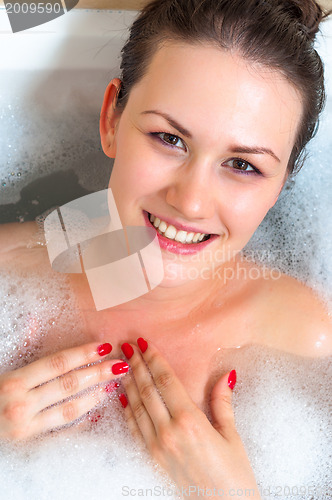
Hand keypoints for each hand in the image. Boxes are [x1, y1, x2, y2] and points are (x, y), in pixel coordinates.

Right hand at [0, 342, 128, 440]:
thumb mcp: (0, 368)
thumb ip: (20, 346)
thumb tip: (35, 321)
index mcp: (13, 383)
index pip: (56, 364)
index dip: (82, 354)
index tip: (104, 345)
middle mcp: (21, 406)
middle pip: (69, 385)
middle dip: (97, 373)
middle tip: (120, 364)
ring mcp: (27, 429)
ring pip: (70, 410)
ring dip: (96, 396)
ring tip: (114, 384)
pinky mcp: (31, 446)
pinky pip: (63, 433)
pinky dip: (82, 423)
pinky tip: (98, 413)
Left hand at [120, 339, 260, 498]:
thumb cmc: (234, 476)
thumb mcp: (232, 436)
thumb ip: (223, 403)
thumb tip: (227, 375)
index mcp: (190, 421)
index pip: (166, 381)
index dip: (154, 359)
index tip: (144, 342)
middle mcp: (168, 431)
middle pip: (147, 390)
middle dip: (136, 365)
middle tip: (127, 345)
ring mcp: (156, 447)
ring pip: (136, 407)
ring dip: (128, 383)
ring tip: (122, 364)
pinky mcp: (151, 459)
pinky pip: (134, 429)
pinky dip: (126, 410)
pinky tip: (123, 397)